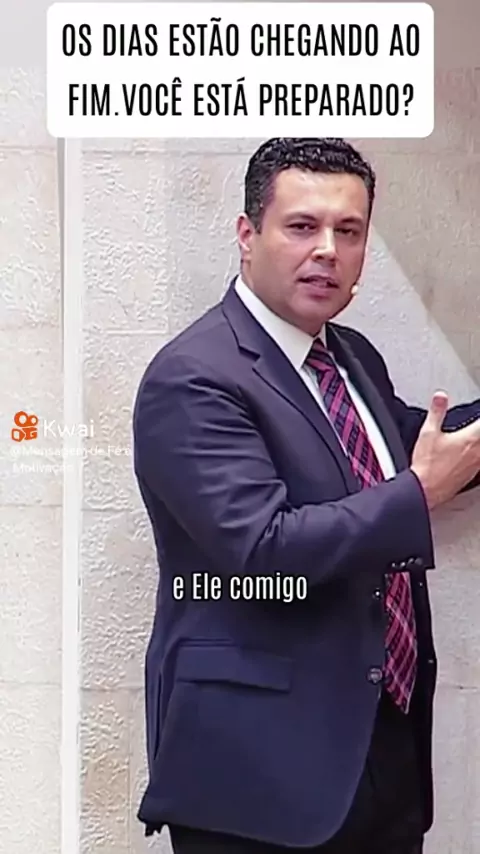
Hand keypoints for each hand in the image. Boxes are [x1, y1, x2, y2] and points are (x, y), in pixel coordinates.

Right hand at [411, 391, 479, 509]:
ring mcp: (477, 465)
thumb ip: (437, 411)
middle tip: (476, 428)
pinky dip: (478, 456)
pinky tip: (474, 456)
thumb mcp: (428, 432)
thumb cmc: (427, 465)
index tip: (478, 418)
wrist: (426, 490)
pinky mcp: (473, 475)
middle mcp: (478, 452)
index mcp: (470, 438)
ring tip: (474, 440)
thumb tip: (441, 396)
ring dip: (479, 443)